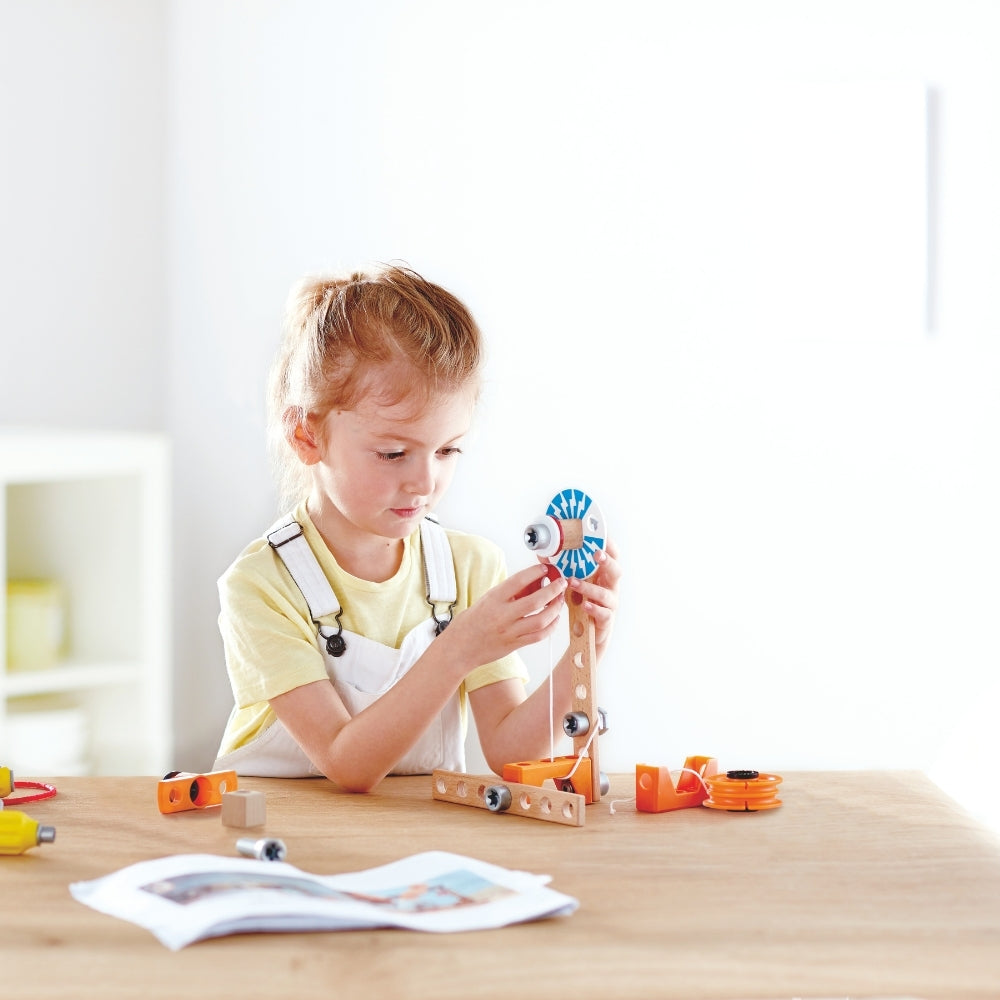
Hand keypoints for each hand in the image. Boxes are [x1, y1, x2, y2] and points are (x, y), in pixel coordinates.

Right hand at [442, 563, 568, 669]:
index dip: (535, 572)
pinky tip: (554, 618)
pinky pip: (539, 635)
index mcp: (494, 599)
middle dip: (553, 590)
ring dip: (555, 608)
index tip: (545, 569)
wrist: (461, 647)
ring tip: (559, 600)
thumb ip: (510, 592)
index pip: (518, 581)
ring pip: (541, 620)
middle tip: (561, 583)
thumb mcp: (488, 600)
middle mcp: (502, 615)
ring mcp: (510, 631)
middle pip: (535, 601)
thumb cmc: (472, 621)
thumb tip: (533, 582)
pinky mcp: (515, 645)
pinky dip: (551, 626)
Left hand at [565, 538, 620, 658]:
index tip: (601, 534)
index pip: (611, 556)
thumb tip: (544, 553)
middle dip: (607, 561)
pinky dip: (594, 608)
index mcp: (603, 575)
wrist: (586, 636)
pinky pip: (603, 613)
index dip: (608, 544)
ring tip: (573, 583)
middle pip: (616, 571)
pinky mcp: (606, 620)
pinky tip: (584, 605)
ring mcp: (610, 604)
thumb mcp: (571, 583)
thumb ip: (560, 568)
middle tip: (596, 554)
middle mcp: (610, 587)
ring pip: (606, 593)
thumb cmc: (580, 604)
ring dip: (589, 587)